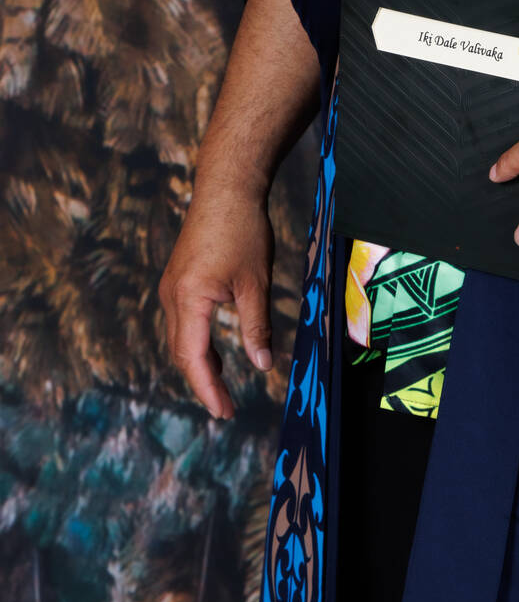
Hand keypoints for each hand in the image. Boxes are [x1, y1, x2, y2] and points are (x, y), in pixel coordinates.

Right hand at [159, 181, 275, 419]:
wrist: (227, 188)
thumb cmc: (244, 231)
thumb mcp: (256, 283)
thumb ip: (256, 326)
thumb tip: (263, 365)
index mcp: (188, 299)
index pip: (192, 358)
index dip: (207, 389)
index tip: (223, 413)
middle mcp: (171, 297)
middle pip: (181, 353)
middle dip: (202, 382)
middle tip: (225, 409)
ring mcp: (171, 287)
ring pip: (179, 338)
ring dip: (198, 364)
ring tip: (221, 388)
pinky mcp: (178, 280)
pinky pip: (182, 322)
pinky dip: (197, 343)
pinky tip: (214, 353)